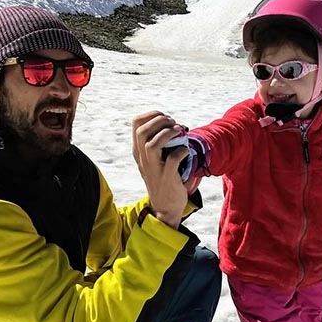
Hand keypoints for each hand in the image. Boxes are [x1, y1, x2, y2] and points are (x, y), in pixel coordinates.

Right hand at [132, 111, 189, 228]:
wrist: (165, 206)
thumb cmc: (162, 178)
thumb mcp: (153, 160)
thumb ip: (157, 143)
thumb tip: (173, 124)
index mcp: (139, 151)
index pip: (135, 124)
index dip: (151, 114)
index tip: (164, 117)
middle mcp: (143, 159)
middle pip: (142, 131)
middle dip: (160, 121)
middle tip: (173, 123)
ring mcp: (154, 169)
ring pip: (152, 144)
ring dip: (168, 134)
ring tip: (179, 132)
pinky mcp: (166, 178)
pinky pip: (172, 160)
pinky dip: (181, 151)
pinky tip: (186, 151)